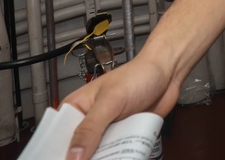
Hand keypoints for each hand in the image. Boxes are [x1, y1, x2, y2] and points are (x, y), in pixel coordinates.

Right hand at [62, 55, 178, 159]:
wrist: (168, 73)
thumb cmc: (139, 75)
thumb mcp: (111, 101)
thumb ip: (91, 128)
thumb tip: (73, 155)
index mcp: (76, 108)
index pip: (56, 137)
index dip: (56, 154)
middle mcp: (88, 122)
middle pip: (76, 151)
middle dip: (83, 159)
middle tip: (95, 159)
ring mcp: (106, 130)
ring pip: (97, 155)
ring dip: (104, 159)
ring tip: (111, 157)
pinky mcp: (122, 136)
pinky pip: (117, 153)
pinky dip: (120, 157)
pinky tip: (124, 157)